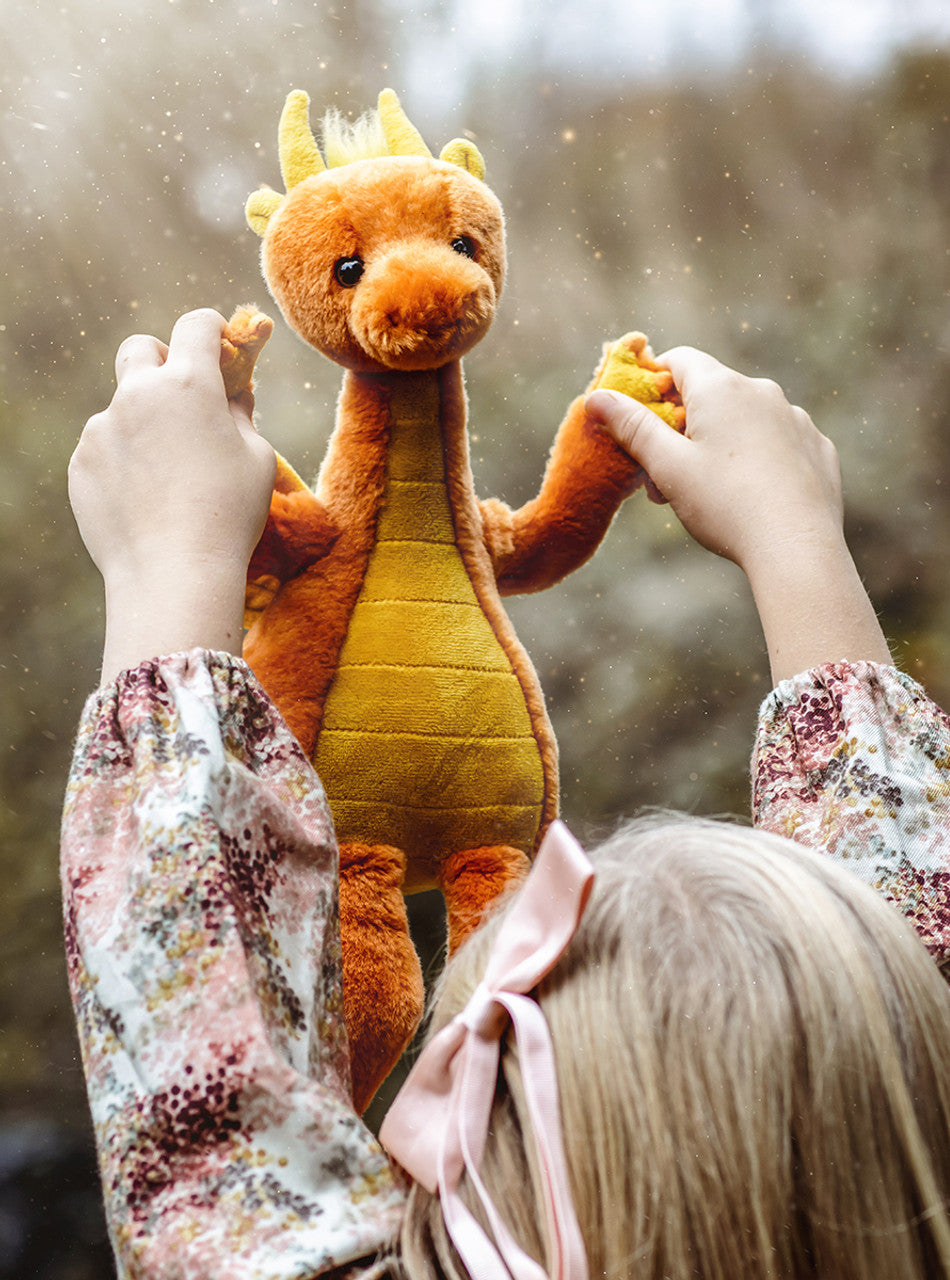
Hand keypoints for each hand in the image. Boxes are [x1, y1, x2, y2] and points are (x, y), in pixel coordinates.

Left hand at [69, 309, 276, 682]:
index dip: (213, 331)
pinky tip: (146, 501)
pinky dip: (124, 463)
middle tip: (182, 396)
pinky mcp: (81, 463)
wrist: (174, 573)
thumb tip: (231, 394)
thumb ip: (240, 414)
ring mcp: (102, 428)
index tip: (221, 348)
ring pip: (123, 408)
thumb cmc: (229, 515)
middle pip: (140, 348)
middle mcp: (138, 395)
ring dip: (144, 425)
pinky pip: (106, 449)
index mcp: (189, 384)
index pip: (197, 326)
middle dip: (161, 360)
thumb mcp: (256, 459)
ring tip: (170, 478)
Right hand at [586, 347, 842, 574]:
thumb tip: (596, 397)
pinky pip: (778, 441)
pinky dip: (758, 458)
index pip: (680, 360)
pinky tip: (751, 495)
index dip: (654, 382)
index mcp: (722, 389)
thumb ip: (632, 427)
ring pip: (745, 420)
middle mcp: (762, 392)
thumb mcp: (668, 467)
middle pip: (711, 394)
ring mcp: (795, 418)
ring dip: (719, 443)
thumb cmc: (725, 505)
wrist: (796, 548)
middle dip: (682, 426)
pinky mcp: (817, 447)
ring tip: (704, 493)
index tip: (640, 415)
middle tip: (662, 473)